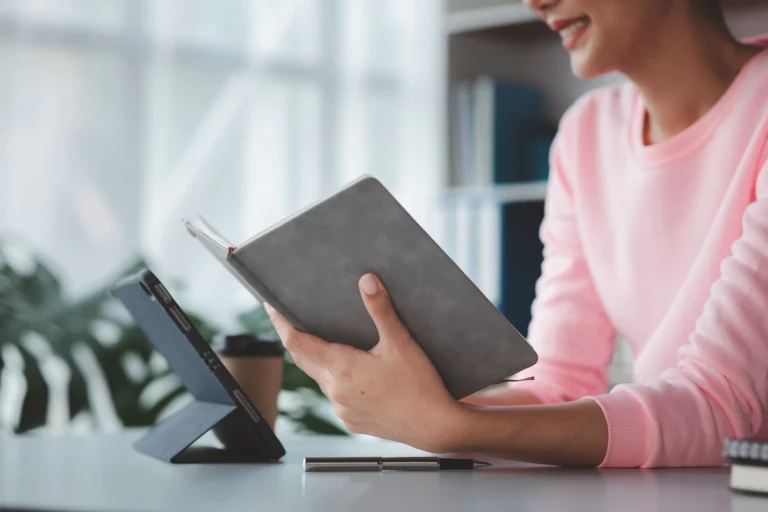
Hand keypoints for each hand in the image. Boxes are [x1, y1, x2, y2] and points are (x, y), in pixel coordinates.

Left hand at [265, 273, 463, 452]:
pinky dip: (337, 382)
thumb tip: (367, 281)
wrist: (435, 426)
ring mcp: (343, 409)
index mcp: (342, 368)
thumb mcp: (401, 343)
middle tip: (289, 319)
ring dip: (319, 361)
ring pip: (321, 379)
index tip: (271, 307)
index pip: (297, 342)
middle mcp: (336, 391)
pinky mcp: (353, 422)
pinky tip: (353, 374)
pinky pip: (336, 397)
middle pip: (303, 360)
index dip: (281, 323)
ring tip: (327, 344)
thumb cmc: (420, 386)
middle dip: (295, 338)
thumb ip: (381, 310)